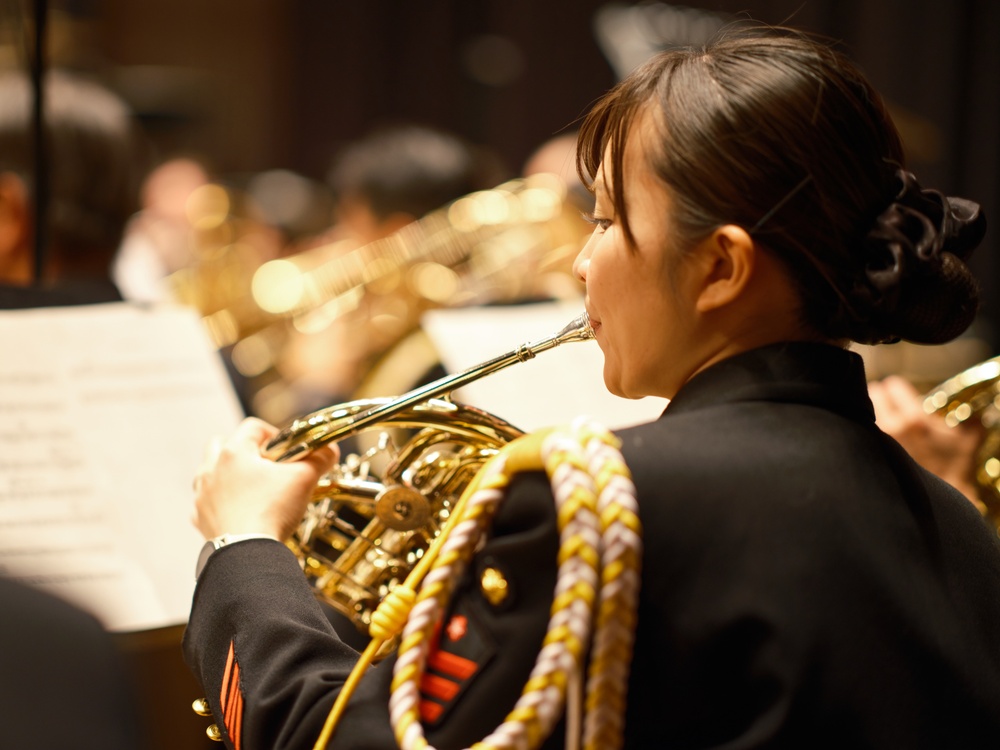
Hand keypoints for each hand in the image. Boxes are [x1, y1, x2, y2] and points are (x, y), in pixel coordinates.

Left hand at [192, 417, 338, 540]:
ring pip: (210, 473)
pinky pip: (207, 502)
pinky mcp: (201, 519)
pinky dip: (221, 503)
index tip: (289, 452)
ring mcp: (203, 495)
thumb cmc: (272, 510)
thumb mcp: (304, 479)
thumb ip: (320, 459)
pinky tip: (238, 511)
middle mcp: (211, 469)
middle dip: (245, 452)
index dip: (275, 434)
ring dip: (228, 475)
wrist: (247, 553)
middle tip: (267, 467)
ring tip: (252, 489)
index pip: (254, 427)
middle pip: (223, 444)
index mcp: (233, 452)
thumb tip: (331, 450)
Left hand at [869, 375, 985, 511]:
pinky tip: (871, 430)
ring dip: (871, 409)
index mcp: (914, 419)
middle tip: (888, 401)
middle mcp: (892, 426)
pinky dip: (864, 425)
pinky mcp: (870, 451)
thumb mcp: (969, 435)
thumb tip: (973, 403)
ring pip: (864, 409)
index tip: (900, 391)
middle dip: (881, 394)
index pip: (893, 385)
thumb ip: (970, 414)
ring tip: (880, 415)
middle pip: (873, 392)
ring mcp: (878, 439)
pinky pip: (860, 428)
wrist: (942, 493)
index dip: (898, 387)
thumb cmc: (956, 464)